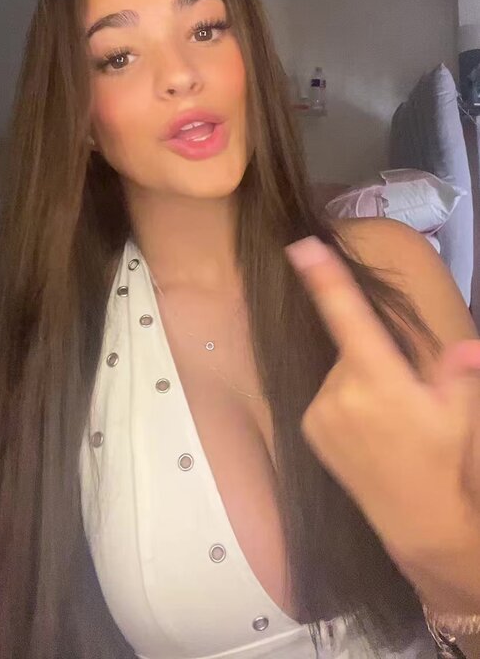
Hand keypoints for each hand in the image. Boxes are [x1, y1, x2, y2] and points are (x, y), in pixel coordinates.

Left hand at [286, 235, 479, 612]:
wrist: (417, 520)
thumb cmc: (444, 459)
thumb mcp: (459, 412)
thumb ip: (458, 373)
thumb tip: (470, 349)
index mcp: (379, 376)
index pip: (347, 315)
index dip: (324, 277)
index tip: (302, 246)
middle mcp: (341, 390)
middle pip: (353, 346)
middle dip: (375, 355)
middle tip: (405, 393)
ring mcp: (320, 411)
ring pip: (341, 371)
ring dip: (360, 380)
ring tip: (388, 420)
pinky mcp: (310, 427)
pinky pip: (328, 395)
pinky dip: (344, 400)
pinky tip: (367, 430)